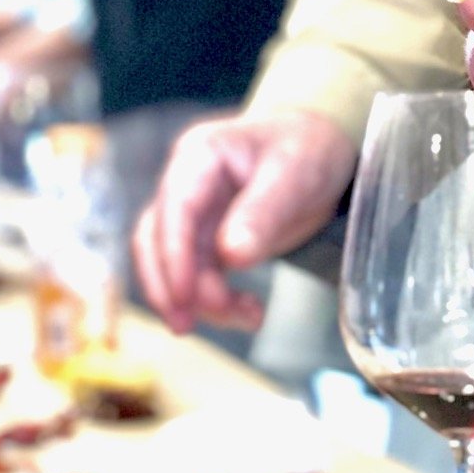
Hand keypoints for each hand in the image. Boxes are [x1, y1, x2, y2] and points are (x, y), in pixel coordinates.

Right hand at [132, 110, 356, 333]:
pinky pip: (195, 279)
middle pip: (155, 243)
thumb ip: (263, 212)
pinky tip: (249, 312)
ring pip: (172, 267)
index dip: (173, 256)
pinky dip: (216, 302)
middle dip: (170, 288)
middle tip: (189, 325)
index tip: (186, 296)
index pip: (173, 210)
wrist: (318, 146)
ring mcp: (189, 217)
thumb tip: (231, 255)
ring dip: (198, 301)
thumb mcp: (296, 173)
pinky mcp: (202, 243)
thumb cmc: (307, 149)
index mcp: (198, 156)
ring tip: (247, 318)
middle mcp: (182, 186)